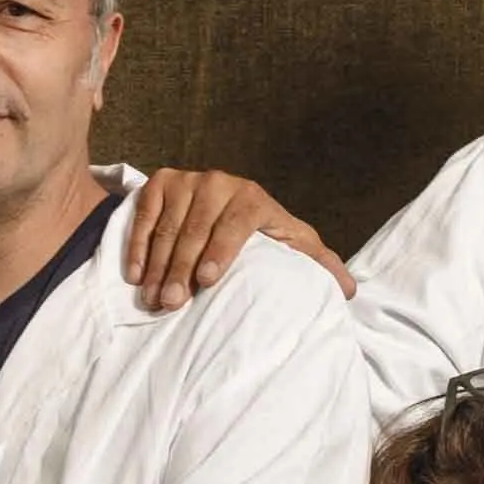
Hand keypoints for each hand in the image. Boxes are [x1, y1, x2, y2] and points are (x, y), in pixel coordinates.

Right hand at [118, 168, 348, 307]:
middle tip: (171, 303)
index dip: (221, 251)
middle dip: (181, 269)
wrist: (229, 199)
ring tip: (151, 298)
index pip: (235, 224)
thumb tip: (349, 291)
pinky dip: (137, 246)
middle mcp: (219, 182)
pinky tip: (135, 275)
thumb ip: (318, 265)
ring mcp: (187, 180)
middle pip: (195, 230)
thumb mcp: (293, 245)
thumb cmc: (263, 234)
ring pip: (168, 227)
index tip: (208, 280)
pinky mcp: (160, 181)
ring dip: (156, 265)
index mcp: (253, 198)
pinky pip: (144, 215)